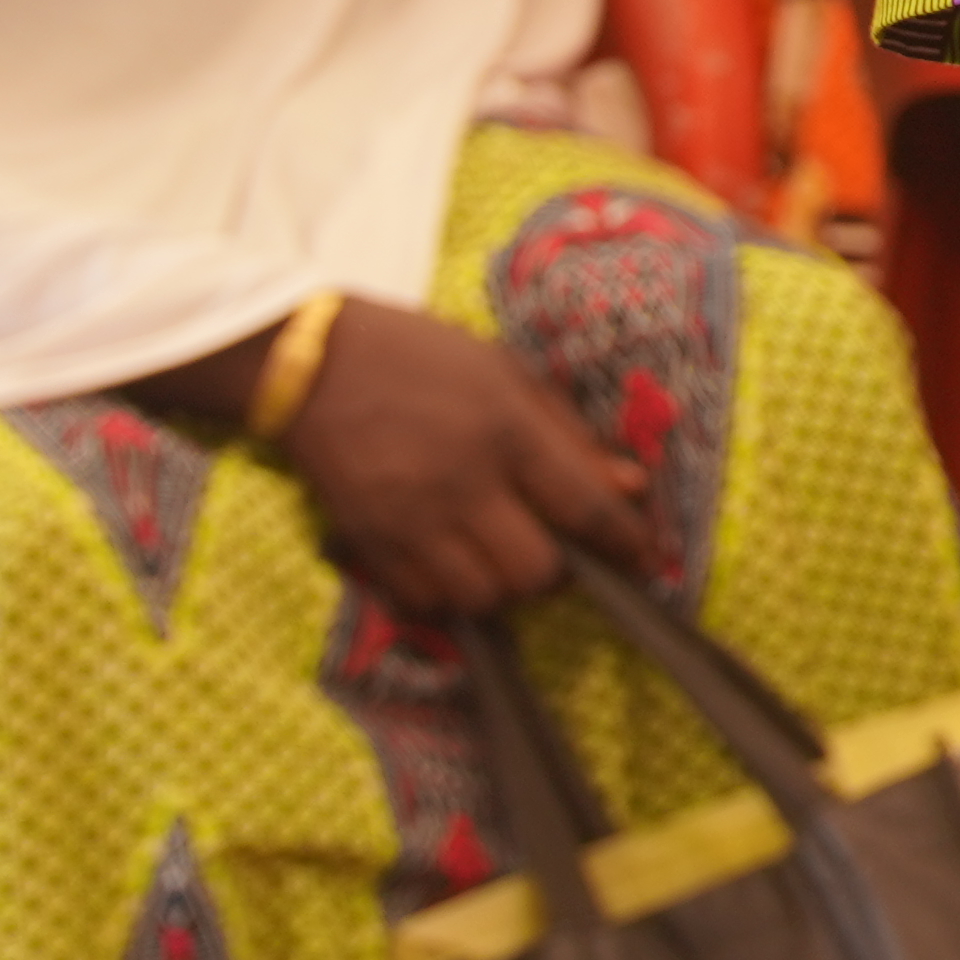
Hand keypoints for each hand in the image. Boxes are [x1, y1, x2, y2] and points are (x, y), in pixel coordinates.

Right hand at [265, 305, 656, 617]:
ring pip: (483, 598)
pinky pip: (425, 602)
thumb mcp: (507, 372)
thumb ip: (570, 434)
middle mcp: (461, 483)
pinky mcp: (369, 544)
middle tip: (559, 550)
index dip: (626, 542)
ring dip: (506, 589)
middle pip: (535, 572)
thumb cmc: (422, 357)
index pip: (585, 507)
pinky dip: (452, 596)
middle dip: (560, 572)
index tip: (647, 557)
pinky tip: (457, 564)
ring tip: (505, 557)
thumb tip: (630, 487)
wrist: (312, 366)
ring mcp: (410, 520)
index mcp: (506, 430)